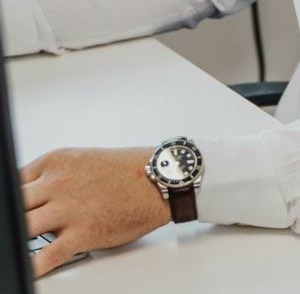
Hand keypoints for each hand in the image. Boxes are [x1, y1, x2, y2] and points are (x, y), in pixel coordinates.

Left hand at [20, 146, 171, 278]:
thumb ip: (51, 176)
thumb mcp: (80, 160)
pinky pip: (45, 256)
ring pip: (22, 228)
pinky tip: (25, 267)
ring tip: (16, 245)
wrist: (157, 179)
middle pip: (14, 204)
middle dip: (12, 217)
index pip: (13, 181)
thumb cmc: (124, 170)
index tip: (11, 207)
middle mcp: (57, 182)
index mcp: (55, 160)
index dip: (10, 199)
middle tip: (13, 227)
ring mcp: (68, 208)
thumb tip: (30, 199)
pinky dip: (31, 265)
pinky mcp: (81, 233)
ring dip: (18, 236)